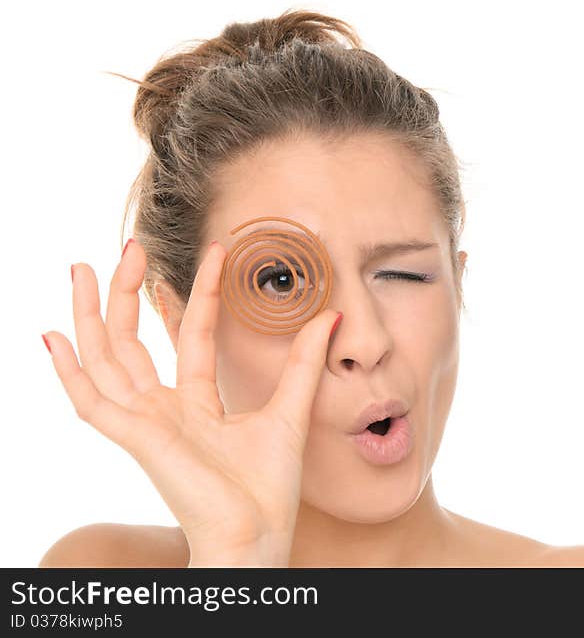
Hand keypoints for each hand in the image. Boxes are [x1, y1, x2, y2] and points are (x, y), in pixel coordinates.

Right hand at [43, 239, 340, 565]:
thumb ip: (304, 362)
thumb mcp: (290, 409)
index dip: (197, 295)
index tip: (211, 254)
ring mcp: (145, 424)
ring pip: (106, 360)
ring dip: (91, 315)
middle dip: (127, 294)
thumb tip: (331, 316)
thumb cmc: (269, 487)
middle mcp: (164, 411)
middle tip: (130, 247)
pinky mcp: (135, 439)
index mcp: (196, 405)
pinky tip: (54, 337)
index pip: (190, 338)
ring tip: (84, 268)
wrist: (259, 534)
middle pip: (134, 342)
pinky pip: (91, 403)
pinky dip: (69, 372)